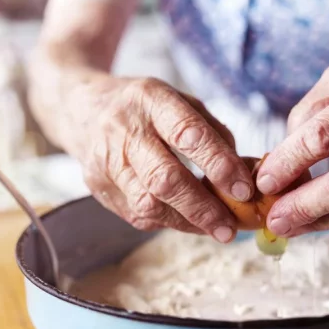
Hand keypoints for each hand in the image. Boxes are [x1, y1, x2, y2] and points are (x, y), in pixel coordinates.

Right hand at [57, 75, 254, 241]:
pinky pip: (138, 214)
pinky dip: (169, 222)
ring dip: (187, 222)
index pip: (187, 134)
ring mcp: (106, 162)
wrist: (82, 109)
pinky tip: (190, 222)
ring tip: (217, 229)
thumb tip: (246, 173)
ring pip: (148, 204)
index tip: (244, 188)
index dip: (218, 164)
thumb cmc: (144, 108)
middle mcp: (123, 131)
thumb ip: (213, 133)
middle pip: (164, 178)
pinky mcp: (98, 188)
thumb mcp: (179, 101)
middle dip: (202, 207)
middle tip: (230, 226)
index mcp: (150, 100)